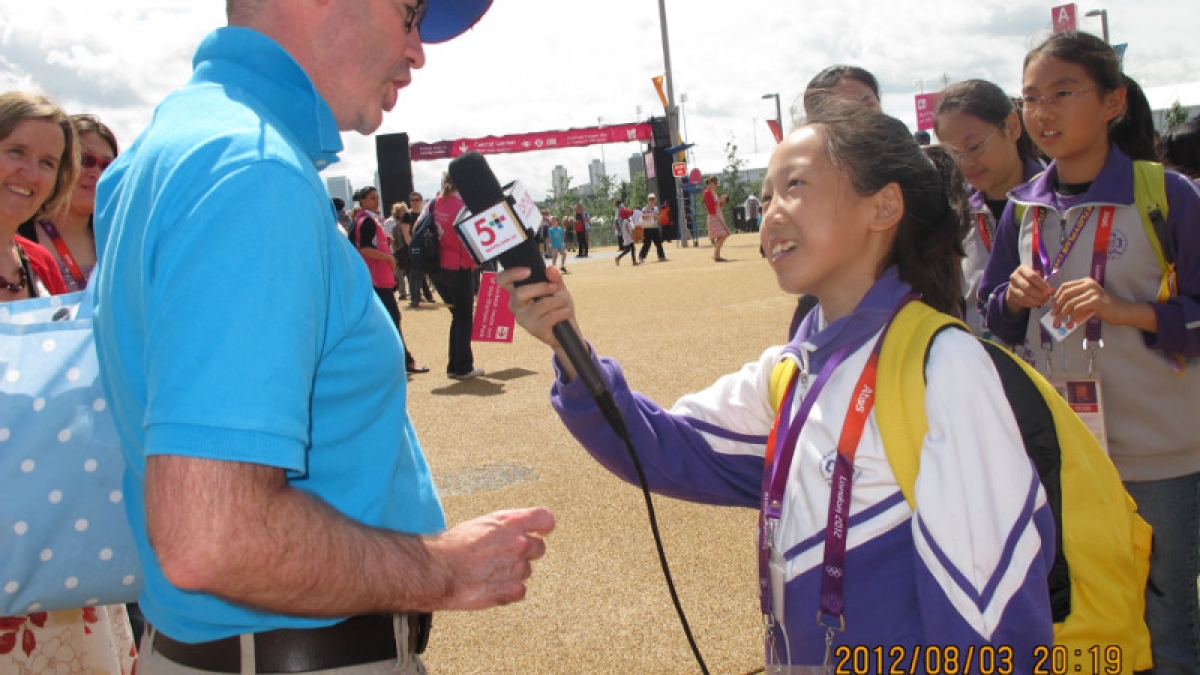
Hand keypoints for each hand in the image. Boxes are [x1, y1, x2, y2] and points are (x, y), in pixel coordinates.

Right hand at [427, 507, 554, 610]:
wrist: (439, 571)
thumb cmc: (452, 547)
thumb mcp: (478, 524)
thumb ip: (501, 528)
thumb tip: (508, 531)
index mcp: (510, 523)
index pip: (544, 519)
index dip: (544, 525)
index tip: (542, 530)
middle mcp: (518, 544)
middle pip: (539, 548)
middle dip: (527, 551)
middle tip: (508, 554)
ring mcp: (516, 568)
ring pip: (527, 570)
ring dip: (514, 571)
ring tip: (492, 571)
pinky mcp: (510, 591)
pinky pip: (520, 590)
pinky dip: (510, 590)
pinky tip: (493, 585)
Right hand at [496, 265, 582, 353]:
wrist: (567, 330)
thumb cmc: (558, 307)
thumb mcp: (558, 289)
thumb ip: (554, 278)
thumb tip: (551, 269)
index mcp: (517, 292)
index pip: (503, 280)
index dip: (510, 274)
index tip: (527, 271)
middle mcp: (516, 306)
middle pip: (520, 293)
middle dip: (542, 287)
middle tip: (554, 288)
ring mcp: (524, 319)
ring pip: (541, 304)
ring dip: (558, 301)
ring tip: (563, 304)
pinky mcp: (535, 330)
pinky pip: (551, 316)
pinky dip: (563, 312)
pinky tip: (565, 313)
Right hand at [1004, 264, 1053, 315]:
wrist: (1017, 285)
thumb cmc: (1030, 279)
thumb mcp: (1036, 276)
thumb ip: (1043, 282)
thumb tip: (1052, 291)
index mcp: (1022, 269)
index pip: (1032, 276)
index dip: (1042, 284)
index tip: (1049, 290)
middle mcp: (1014, 277)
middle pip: (1028, 287)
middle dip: (1039, 294)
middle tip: (1047, 297)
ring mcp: (1011, 287)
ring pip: (1024, 296)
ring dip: (1035, 300)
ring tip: (1043, 301)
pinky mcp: (1011, 296)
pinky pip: (1021, 302)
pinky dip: (1031, 304)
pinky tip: (1037, 303)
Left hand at [1051, 277, 1157, 330]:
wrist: (1124, 311)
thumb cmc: (1106, 308)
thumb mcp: (1089, 302)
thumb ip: (1076, 303)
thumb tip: (1059, 311)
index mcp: (1086, 282)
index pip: (1065, 286)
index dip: (1056, 296)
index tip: (1052, 306)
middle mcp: (1089, 284)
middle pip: (1065, 293)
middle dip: (1057, 306)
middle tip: (1053, 315)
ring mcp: (1092, 292)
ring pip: (1070, 303)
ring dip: (1062, 314)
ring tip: (1058, 323)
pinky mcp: (1096, 301)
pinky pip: (1078, 309)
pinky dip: (1072, 317)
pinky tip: (1071, 323)